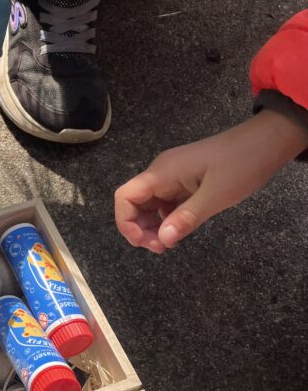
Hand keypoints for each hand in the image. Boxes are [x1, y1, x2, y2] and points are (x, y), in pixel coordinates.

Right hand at [115, 110, 307, 252]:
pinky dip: (167, 219)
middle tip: (161, 248)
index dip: (126, 222)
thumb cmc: (241, 165)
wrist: (266, 142)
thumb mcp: (216, 196)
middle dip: (140, 228)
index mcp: (162, 173)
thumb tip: (162, 240)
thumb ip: (186, 218)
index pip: (125, 196)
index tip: (144, 243)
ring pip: (149, 204)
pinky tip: (179, 230)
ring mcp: (172, 176)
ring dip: (153, 226)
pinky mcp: (184, 180)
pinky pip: (166, 202)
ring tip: (169, 243)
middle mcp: (161, 173)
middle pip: (134, 203)